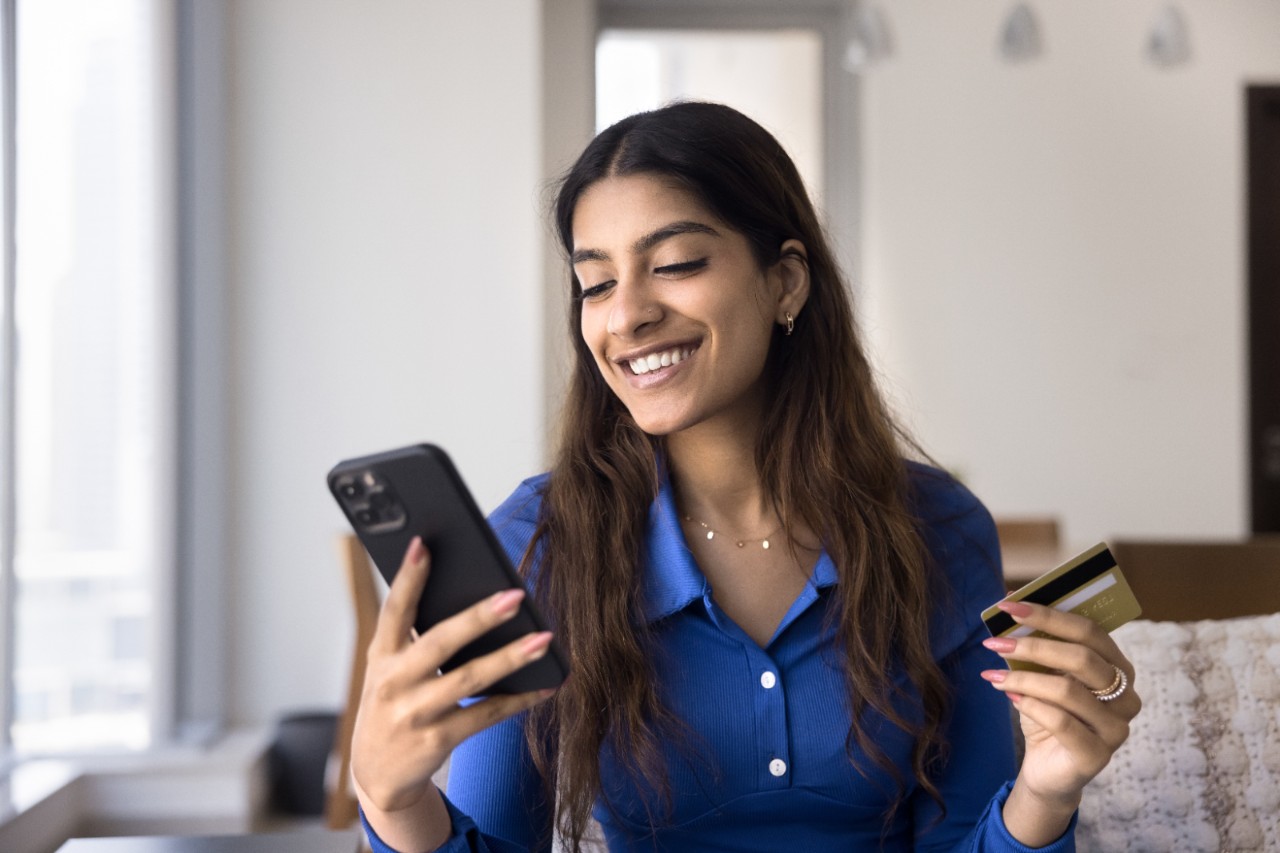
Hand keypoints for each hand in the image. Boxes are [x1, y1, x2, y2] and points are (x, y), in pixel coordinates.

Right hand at [350, 536, 556, 817]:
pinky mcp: (437, 741)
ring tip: (544, 639)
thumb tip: (469, 596)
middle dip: (478, 618)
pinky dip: (519, 700)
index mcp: (381, 656)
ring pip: (469, 680)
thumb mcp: (388, 668)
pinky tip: (545, 685)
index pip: (393, 610)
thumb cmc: (392, 702)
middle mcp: (393, 683)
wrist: (376, 773)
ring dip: (511, 658)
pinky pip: (486, 715)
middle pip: (440, 643)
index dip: (407, 578)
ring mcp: (414, 715)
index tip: (424, 544)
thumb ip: (413, 637)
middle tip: (516, 596)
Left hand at [979, 600, 1140, 843]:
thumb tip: (1010, 607)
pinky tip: (1011, 697)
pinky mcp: (1098, 755)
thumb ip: (1037, 646)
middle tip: (995, 642)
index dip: (1049, 615)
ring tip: (995, 676)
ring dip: (1024, 678)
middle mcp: (1126, 696)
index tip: (1008, 605)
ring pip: (1067, 690)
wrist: (1047, 769)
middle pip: (1083, 657)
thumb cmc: (1047, 714)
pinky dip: (1030, 705)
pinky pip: (1061, 722)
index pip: (1090, 630)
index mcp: (1118, 668)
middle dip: (1033, 645)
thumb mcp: (1042, 675)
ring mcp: (1116, 728)